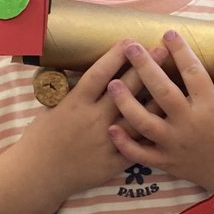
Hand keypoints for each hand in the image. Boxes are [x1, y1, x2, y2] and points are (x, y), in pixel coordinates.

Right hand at [17, 39, 167, 198]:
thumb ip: (74, 91)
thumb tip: (92, 70)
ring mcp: (104, 142)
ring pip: (137, 117)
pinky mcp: (112, 162)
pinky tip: (168, 122)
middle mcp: (92, 120)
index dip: (116, 55)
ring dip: (156, 99)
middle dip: (144, 67)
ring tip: (175, 83)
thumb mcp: (53, 107)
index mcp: (75, 103)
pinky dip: (153, 134)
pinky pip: (138, 147)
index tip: (130, 39)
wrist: (38, 174)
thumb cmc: (43, 137)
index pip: (99, 74)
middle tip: (162, 49)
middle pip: (124, 90)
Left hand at [106, 29, 213, 190]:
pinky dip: (125, 143)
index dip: (180, 50)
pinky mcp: (167, 162)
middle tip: (131, 47)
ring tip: (112, 84)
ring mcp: (175, 144)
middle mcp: (189, 123)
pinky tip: (111, 127)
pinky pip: (141, 154)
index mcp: (210, 106)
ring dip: (126, 103)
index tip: (168, 32)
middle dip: (145, 67)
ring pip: (144, 122)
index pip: (192, 71)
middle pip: (162, 91)